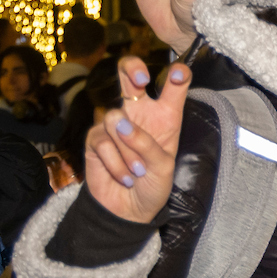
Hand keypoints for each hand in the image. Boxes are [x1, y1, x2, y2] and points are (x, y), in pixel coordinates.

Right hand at [84, 59, 192, 223]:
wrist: (131, 209)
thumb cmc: (153, 184)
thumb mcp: (163, 167)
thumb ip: (148, 145)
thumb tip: (120, 124)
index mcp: (165, 116)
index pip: (172, 88)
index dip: (177, 76)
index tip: (180, 74)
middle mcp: (139, 114)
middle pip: (129, 76)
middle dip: (132, 68)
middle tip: (141, 81)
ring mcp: (115, 124)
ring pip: (115, 118)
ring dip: (128, 149)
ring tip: (138, 171)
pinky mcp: (96, 138)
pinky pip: (103, 142)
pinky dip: (116, 163)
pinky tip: (125, 177)